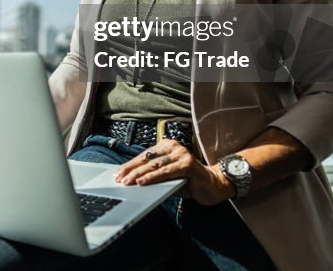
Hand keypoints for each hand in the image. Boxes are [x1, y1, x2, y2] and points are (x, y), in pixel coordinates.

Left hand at [113, 139, 235, 205]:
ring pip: (155, 165)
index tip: (118, 173)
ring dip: (139, 174)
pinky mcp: (187, 164)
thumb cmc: (189, 181)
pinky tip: (143, 182)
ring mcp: (181, 154)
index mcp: (167, 146)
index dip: (130, 165)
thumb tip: (132, 181)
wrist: (214, 185)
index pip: (144, 156)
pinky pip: (166, 171)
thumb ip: (154, 175)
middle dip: (131, 170)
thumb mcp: (168, 177)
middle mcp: (173, 146)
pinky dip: (153, 177)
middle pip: (147, 159)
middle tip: (119, 178)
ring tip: (128, 181)